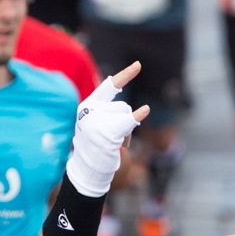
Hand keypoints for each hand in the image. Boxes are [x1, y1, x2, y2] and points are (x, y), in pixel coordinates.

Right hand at [65, 62, 149, 196]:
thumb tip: (138, 112)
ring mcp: (97, 121)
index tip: (139, 65)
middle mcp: (90, 110)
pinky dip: (137, 118)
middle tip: (116, 140)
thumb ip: (110, 113)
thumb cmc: (97, 148)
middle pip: (122, 106)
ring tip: (116, 145)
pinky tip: (146, 110)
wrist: (88, 170)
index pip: (109, 86)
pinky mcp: (107, 132)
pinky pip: (128, 122)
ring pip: (126, 116)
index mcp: (88, 106)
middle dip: (126, 122)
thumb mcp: (99, 125)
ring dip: (127, 132)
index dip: (125, 75)